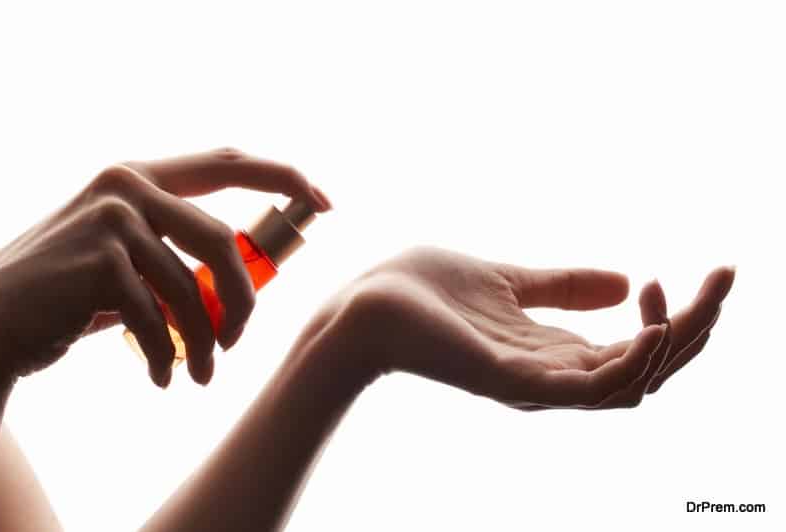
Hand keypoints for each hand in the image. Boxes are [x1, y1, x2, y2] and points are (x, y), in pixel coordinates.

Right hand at [0, 148, 330, 386]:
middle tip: (241, 341)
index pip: (228, 163)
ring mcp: (111, 220)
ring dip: (206, 342)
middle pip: (222, 242)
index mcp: (141, 177)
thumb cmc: (70, 292)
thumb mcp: (128, 258)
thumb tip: (248, 276)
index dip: (283, 176)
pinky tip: (163, 376)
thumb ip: (177, 252)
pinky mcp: (97, 263)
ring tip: (202, 374)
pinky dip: (167, 356)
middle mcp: (127, 187)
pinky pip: (159, 320)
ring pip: (192, 289)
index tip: (324, 201)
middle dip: (243, 300)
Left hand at [327, 246, 733, 408]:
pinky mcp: (516, 384)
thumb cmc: (422, 292)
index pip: (638, 351)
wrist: (363, 303)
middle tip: (726, 278)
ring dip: (676, 343)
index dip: (683, 318)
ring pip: (635, 384)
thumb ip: (563, 286)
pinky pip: (594, 392)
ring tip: (693, 295)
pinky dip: (634, 364)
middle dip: (697, 328)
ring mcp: (537, 385)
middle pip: (649, 370)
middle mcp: (554, 377)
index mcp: (554, 353)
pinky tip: (655, 324)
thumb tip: (626, 281)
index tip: (709, 271)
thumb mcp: (509, 280)